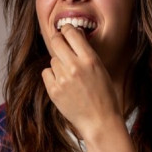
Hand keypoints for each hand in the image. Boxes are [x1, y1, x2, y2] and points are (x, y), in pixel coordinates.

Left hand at [41, 24, 122, 140]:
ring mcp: (62, 79)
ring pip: (52, 60)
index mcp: (90, 59)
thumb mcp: (101, 69)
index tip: (66, 31)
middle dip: (58, 40)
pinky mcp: (53, 90)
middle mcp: (75, 67)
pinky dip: (53, 76)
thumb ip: (86, 53)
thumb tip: (73, 34)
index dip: (67, 29)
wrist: (100, 121)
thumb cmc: (104, 96)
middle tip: (61, 44)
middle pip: (56, 41)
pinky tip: (64, 84)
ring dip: (59, 64)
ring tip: (70, 76)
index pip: (71, 32)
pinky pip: (47, 73)